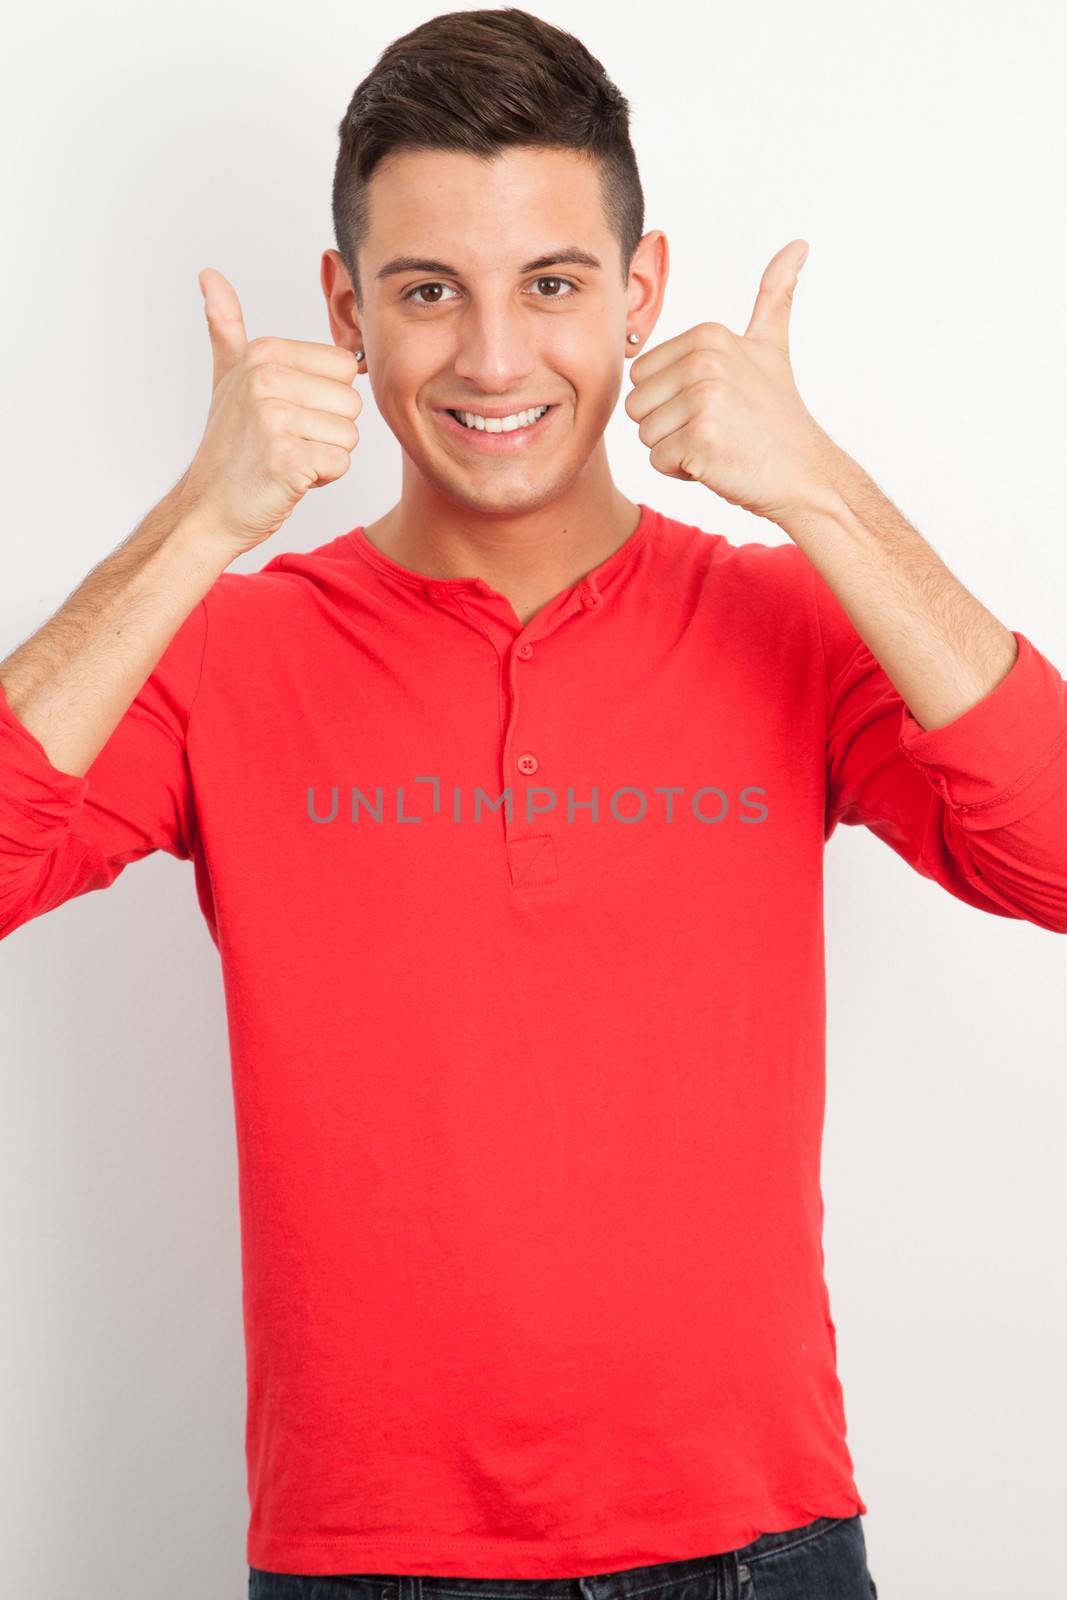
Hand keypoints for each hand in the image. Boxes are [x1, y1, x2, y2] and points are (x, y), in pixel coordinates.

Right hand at [175, 268, 362, 554]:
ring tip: (288, 459)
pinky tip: (291, 479)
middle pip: (352, 401)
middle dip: (330, 430)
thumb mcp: (227, 379)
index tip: (289, 414)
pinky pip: (340, 464)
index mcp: (263, 355)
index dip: (325, 398)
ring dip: (327, 456)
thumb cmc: (229, 450)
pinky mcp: (286, 459)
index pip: (345, 366)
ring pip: (350, 435)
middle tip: (289, 442)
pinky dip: (322, 479)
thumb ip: (225, 328)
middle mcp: (267, 380)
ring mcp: (274, 419)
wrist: (208, 510)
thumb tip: (209, 275)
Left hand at [624, 239, 840, 523]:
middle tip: (714, 428)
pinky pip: (658, 460)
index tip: (714, 404)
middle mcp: (704, 361)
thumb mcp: (772, 346)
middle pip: (637, 404)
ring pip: (645, 434)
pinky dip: (682, 470)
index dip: (671, 399)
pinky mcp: (699, 439)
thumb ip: (774, 296)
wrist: (804, 472)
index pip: (643, 375)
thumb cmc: (778, 416)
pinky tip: (716, 463)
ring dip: (674, 449)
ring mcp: (702, 399)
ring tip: (717, 444)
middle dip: (667, 425)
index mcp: (708, 335)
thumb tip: (799, 244)